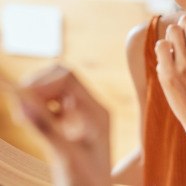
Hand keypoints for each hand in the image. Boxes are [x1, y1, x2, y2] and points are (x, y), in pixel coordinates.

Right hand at [17, 65, 110, 185]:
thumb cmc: (85, 183)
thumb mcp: (64, 156)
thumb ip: (45, 128)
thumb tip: (21, 100)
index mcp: (96, 112)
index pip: (69, 79)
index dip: (42, 83)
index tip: (21, 100)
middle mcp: (91, 109)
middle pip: (63, 79)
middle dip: (38, 88)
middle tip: (20, 111)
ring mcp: (83, 114)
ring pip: (57, 89)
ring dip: (37, 97)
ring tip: (23, 117)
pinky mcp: (73, 123)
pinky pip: (54, 104)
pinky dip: (39, 107)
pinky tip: (31, 121)